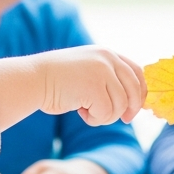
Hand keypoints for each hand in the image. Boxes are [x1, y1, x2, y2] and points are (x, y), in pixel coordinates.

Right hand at [0, 46, 145, 128]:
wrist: (32, 79)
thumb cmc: (57, 81)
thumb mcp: (88, 72)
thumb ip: (108, 79)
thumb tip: (132, 103)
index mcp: (107, 54)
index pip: (137, 72)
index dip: (140, 93)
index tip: (134, 109)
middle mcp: (107, 59)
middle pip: (134, 90)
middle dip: (131, 109)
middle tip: (124, 120)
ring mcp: (101, 71)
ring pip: (120, 105)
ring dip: (106, 116)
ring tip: (87, 111)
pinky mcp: (94, 87)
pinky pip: (107, 113)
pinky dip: (95, 119)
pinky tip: (80, 112)